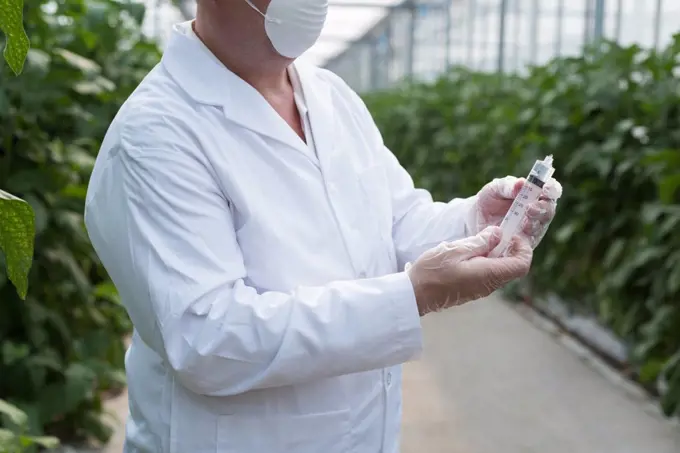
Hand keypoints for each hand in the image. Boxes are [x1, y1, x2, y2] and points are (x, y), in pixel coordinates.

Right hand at [406, 226, 532, 315]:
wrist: (414, 295)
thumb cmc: (432, 272)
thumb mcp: (456, 249)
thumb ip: (480, 241)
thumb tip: (498, 234)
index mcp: (489, 274)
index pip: (522, 264)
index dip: (523, 248)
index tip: (511, 235)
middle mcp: (489, 285)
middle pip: (512, 267)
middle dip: (509, 248)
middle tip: (496, 232)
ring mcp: (481, 289)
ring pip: (500, 270)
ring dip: (496, 254)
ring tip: (479, 240)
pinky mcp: (472, 290)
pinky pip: (488, 274)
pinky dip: (486, 261)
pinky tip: (469, 252)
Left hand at [471, 176, 562, 247]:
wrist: (476, 218)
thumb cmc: (490, 198)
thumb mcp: (495, 188)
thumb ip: (508, 186)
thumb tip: (521, 183)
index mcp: (535, 193)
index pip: (551, 189)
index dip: (551, 189)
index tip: (545, 189)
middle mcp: (539, 211)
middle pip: (549, 210)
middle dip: (541, 209)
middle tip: (530, 208)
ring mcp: (533, 228)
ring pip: (541, 227)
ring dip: (533, 224)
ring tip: (523, 222)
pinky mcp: (524, 243)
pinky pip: (528, 242)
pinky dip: (523, 239)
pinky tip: (515, 236)